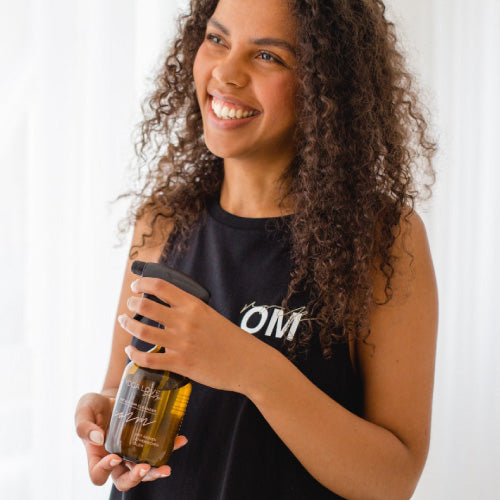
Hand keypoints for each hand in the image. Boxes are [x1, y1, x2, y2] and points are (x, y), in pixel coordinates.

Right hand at [75, 392, 187, 489]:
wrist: (113, 396)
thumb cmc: (95, 405)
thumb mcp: (84, 409)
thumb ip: (84, 425)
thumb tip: (98, 438)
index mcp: (97, 455)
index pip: (98, 474)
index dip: (105, 470)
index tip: (114, 457)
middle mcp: (115, 459)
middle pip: (124, 480)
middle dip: (135, 478)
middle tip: (144, 468)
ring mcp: (131, 453)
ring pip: (143, 471)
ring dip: (154, 472)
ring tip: (166, 468)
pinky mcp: (146, 443)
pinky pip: (159, 450)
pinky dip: (170, 447)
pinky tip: (180, 440)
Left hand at [118, 277, 269, 393]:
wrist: (247, 363)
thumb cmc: (231, 340)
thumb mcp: (211, 316)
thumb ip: (190, 311)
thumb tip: (170, 310)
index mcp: (194, 305)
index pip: (161, 286)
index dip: (143, 283)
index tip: (136, 286)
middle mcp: (185, 321)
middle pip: (145, 306)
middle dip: (131, 304)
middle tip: (129, 305)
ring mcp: (181, 342)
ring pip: (141, 330)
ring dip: (128, 325)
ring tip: (124, 322)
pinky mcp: (179, 363)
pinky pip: (148, 358)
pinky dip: (134, 355)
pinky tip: (131, 352)